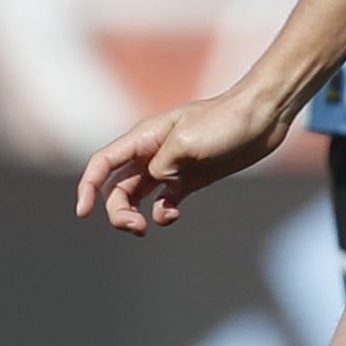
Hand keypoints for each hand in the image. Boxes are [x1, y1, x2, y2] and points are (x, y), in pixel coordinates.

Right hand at [75, 85, 292, 234]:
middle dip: (117, 210)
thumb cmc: (225, 121)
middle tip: (135, 228)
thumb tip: (156, 183)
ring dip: (135, 215)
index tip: (83, 213)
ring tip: (148, 227)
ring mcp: (171, 167)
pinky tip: (173, 214)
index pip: (103, 162)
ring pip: (137, 196)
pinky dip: (163, 213)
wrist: (263, 118)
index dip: (87, 187)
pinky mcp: (190, 179)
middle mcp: (151, 152)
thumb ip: (163, 165)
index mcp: (144, 138)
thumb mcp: (187, 142)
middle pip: (117, 187)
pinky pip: (165, 201)